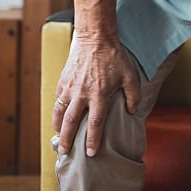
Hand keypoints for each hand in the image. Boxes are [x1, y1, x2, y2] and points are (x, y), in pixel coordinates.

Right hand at [52, 36, 141, 157]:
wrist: (95, 38)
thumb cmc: (114, 57)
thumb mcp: (130, 76)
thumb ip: (133, 96)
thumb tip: (131, 112)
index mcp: (99, 94)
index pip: (95, 123)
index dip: (92, 139)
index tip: (90, 152)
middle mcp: (82, 93)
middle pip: (71, 122)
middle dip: (67, 140)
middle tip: (65, 153)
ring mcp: (70, 87)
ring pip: (59, 112)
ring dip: (58, 127)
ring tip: (58, 138)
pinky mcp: (63, 80)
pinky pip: (57, 100)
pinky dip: (57, 111)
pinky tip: (59, 117)